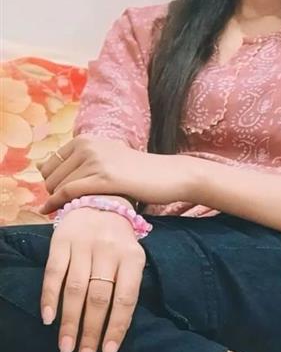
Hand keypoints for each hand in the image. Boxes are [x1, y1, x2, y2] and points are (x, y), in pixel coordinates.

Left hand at [37, 135, 184, 213]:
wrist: (169, 175)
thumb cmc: (139, 172)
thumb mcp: (107, 158)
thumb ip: (81, 161)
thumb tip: (41, 166)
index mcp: (87, 139)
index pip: (50, 163)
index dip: (51, 181)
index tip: (60, 195)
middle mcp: (88, 146)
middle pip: (51, 175)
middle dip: (54, 193)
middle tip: (68, 205)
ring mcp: (96, 161)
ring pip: (58, 185)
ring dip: (59, 201)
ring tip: (71, 210)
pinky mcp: (104, 178)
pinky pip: (68, 192)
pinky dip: (57, 204)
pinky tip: (54, 212)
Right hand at [40, 206, 146, 351]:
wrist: (101, 201)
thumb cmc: (119, 241)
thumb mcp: (133, 258)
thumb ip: (127, 286)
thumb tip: (117, 329)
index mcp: (133, 257)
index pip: (125, 299)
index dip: (116, 328)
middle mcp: (109, 251)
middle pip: (99, 298)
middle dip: (90, 333)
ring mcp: (84, 245)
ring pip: (76, 290)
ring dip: (69, 323)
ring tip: (65, 348)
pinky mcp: (62, 240)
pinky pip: (54, 272)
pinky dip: (49, 297)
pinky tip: (48, 319)